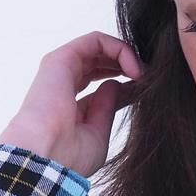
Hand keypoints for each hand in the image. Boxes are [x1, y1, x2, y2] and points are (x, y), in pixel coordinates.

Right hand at [0, 30, 145, 179]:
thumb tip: (120, 86)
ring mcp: (62, 70)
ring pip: (100, 48)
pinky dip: (119, 48)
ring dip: (127, 56)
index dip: (128, 84)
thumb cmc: (69, 155)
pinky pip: (96, 41)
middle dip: (129, 66)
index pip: (104, 85)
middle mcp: (65, 84)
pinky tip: (133, 68)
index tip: (147, 92)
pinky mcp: (62, 58)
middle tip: (148, 80)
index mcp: (72, 106)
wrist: (47, 155)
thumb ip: (110, 106)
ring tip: (142, 75)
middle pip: (102, 63)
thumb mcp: (99, 131)